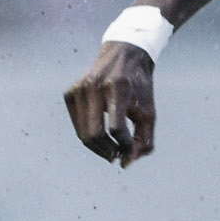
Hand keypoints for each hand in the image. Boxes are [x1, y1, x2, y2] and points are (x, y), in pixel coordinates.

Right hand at [64, 41, 156, 165]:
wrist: (124, 56)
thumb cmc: (139, 88)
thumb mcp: (149, 112)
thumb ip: (144, 141)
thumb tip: (125, 163)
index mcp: (118, 88)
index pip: (117, 129)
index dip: (125, 145)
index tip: (131, 149)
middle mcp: (94, 86)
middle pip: (94, 134)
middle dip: (107, 151)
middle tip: (117, 156)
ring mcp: (79, 89)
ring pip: (83, 133)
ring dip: (98, 148)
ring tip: (111, 150)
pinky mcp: (70, 93)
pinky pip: (77, 125)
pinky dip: (88, 135)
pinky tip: (102, 135)